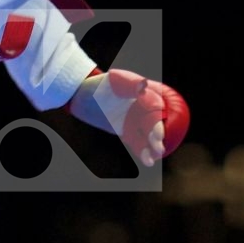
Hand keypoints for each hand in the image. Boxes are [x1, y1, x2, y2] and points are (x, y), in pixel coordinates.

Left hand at [69, 68, 190, 167]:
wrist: (84, 97)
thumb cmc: (101, 85)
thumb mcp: (115, 81)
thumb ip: (130, 84)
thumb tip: (142, 84)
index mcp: (147, 93)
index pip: (156, 102)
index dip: (158, 110)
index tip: (159, 115)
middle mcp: (145, 109)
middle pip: (155, 121)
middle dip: (158, 131)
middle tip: (157, 139)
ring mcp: (137, 122)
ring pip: (149, 136)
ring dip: (154, 146)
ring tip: (155, 154)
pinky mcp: (129, 134)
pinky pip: (139, 145)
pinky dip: (144, 153)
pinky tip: (149, 161)